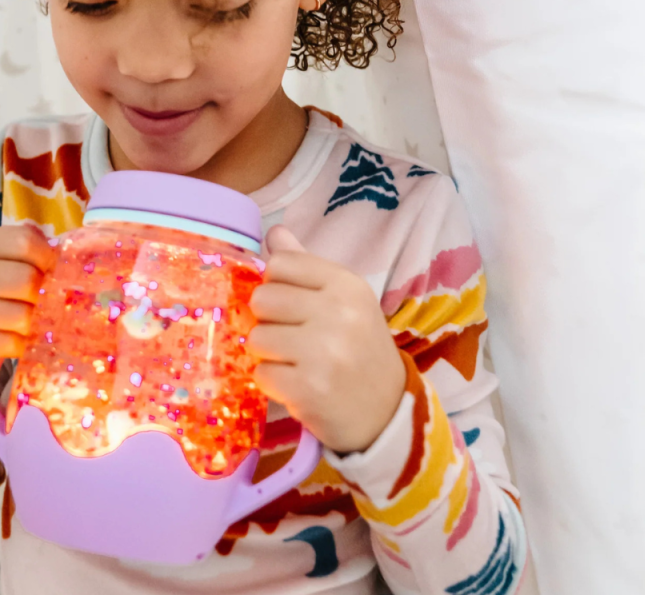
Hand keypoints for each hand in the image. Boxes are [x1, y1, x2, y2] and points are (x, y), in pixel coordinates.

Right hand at [0, 225, 55, 377]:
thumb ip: (16, 255)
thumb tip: (63, 263)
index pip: (23, 241)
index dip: (46, 258)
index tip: (49, 271)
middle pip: (25, 279)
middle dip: (40, 295)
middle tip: (36, 303)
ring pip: (21, 315)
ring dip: (30, 324)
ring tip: (22, 323)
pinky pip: (8, 343)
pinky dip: (19, 345)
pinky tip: (12, 341)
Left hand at [245, 225, 406, 454]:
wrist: (388, 412)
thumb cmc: (358, 349)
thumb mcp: (344, 300)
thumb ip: (305, 265)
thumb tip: (274, 232)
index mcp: (346, 284)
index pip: (280, 263)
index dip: (275, 284)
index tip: (291, 305)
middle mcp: (338, 312)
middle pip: (261, 299)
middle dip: (267, 321)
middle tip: (291, 337)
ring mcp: (324, 351)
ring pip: (256, 337)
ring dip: (268, 354)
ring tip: (295, 362)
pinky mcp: (308, 388)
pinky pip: (261, 374)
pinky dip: (273, 383)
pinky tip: (297, 384)